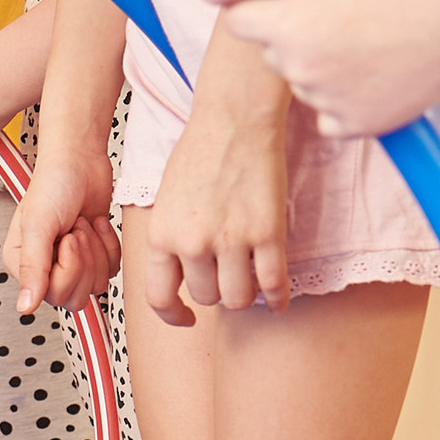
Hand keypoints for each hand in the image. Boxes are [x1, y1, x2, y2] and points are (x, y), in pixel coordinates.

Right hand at [5, 145, 120, 315]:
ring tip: (84, 224)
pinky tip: (96, 224)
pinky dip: (110, 245)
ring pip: (96, 285)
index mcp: (22, 264)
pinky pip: (111, 270)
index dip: (68, 268)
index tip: (66, 238)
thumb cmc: (54, 184)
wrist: (81, 160)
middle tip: (77, 231)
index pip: (52, 294)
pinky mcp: (93, 255)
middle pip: (75, 296)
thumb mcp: (38, 226)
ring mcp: (70, 263)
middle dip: (85, 260)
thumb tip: (24, 307)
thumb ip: (32, 269)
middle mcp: (45, 268)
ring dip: (97, 250)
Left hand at [139, 79, 289, 323]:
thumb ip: (170, 239)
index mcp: (161, 236)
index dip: (174, 316)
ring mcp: (231, 240)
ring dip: (244, 295)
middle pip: (206, 296)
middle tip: (226, 276)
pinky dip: (278, 298)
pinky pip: (273, 282)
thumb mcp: (165, 202)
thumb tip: (179, 275)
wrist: (234, 120)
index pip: (159, 297)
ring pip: (237, 297)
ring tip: (249, 282)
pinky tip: (279, 301)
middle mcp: (192, 243)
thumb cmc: (199, 153)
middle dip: (216, 291)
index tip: (185, 319)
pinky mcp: (267, 232)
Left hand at [225, 0, 439, 137]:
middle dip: (293, 41)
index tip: (265, 10)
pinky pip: (328, 119)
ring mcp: (322, 99)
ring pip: (304, 86)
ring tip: (367, 48)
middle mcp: (297, 66)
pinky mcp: (351, 124)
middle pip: (273, 55)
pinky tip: (370, 80)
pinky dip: (342, 106)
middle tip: (338, 24)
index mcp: (287, 24)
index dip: (251, 13)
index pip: (237, 23)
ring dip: (322, 72)